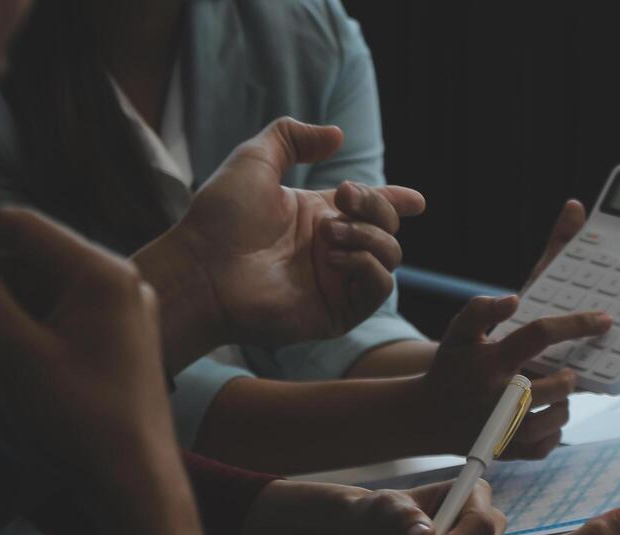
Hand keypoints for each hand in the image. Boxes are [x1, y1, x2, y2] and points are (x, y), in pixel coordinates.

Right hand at [0, 208, 205, 534]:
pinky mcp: (106, 350)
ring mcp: (112, 319)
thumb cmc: (80, 419)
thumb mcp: (15, 353)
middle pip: (19, 270)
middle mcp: (112, 286)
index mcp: (100, 273)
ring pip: (27, 306)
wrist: (134, 486)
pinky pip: (46, 331)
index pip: (19, 228)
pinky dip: (4, 345)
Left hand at [174, 117, 424, 348]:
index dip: (396, 201)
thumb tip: (337, 135)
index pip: (370, 210)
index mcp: (317, 217)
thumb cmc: (220, 216)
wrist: (203, 267)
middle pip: (387, 228)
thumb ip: (292, 137)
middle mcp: (331, 251)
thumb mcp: (255, 158)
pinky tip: (334, 257)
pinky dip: (368, 266)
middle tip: (341, 196)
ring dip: (368, 235)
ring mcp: (335, 283)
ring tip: (327, 233)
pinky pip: (379, 289)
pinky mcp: (336, 314)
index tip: (416, 200)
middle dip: (376, 206)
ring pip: (390, 257)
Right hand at [418, 295, 609, 458]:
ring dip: (565, 405)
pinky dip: (553, 431)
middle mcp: (500, 396)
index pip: (540, 334)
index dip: (577, 324)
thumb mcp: (457, 333)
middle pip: (558, 384)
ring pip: (558, 417)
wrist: (426, 418)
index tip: (604, 321)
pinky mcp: (509, 452)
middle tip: (568, 374)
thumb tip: (515, 299)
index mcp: (491, 361)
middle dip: (571, 377)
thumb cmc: (450, 369)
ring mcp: (505, 428)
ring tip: (555, 396)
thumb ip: (480, 309)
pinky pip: (547, 443)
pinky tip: (544, 418)